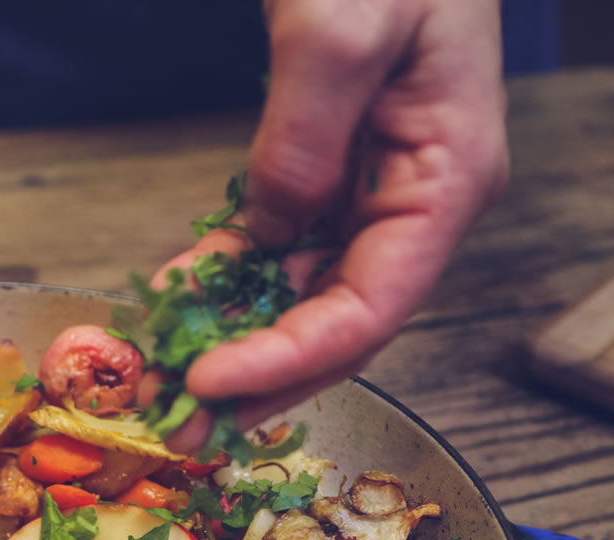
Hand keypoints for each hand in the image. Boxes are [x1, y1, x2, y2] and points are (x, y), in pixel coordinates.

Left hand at [156, 0, 508, 450]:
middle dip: (260, 378)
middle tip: (181, 426)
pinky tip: (177, 302)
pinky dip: (228, 280)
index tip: (215, 385)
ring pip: (303, 293)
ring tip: (165, 383)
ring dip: (236, 341)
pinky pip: (278, 245)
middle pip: (339, 322)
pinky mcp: (331, 169)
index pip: (374, 306)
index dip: (294, 360)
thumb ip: (305, 134)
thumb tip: (271, 225)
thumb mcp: (344, 23)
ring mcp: (374, 187)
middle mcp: (417, 198)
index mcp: (449, 176)